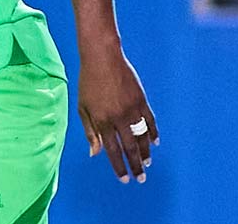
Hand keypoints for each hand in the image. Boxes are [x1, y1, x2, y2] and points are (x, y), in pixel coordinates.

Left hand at [78, 46, 158, 183]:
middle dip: (136, 166)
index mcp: (102, 120)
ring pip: (142, 137)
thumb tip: (95, 154)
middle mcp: (118, 118)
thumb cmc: (88, 82)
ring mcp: (132, 109)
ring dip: (145, 152)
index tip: (125, 179)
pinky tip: (155, 142)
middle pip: (129, 148)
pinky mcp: (141, 100)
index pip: (112, 150)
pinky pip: (150, 121)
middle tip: (141, 178)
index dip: (119, 166)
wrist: (102, 57)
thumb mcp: (83, 107)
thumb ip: (90, 131)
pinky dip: (153, 133)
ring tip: (147, 163)